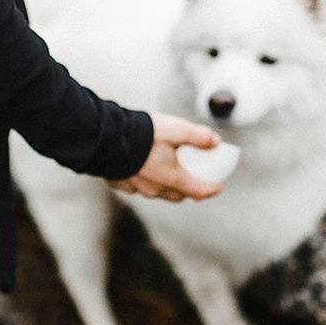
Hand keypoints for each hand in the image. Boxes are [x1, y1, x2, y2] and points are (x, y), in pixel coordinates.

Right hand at [108, 113, 223, 201]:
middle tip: (194, 178)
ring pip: (158, 192)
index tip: (218, 187)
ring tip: (168, 171)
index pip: (198, 191)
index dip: (211, 190)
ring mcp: (137, 188)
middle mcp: (155, 188)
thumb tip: (215, 141)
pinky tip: (144, 168)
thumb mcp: (178, 130)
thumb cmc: (143, 134)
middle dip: (188, 188)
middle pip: (178, 195)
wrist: (107, 138)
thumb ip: (199, 136)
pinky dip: (145, 180)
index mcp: (172, 178)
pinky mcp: (121, 183)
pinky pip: (137, 187)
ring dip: (166, 185)